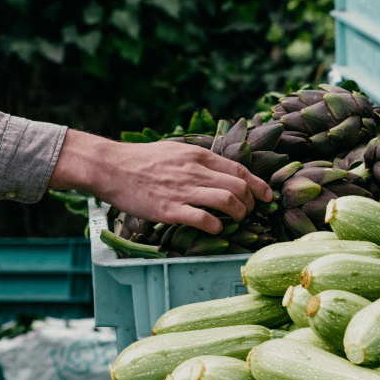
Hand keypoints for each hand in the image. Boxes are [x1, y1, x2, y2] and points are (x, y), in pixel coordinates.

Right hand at [48, 129, 272, 233]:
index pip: (239, 170)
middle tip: (251, 211)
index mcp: (198, 156)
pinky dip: (217, 227)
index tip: (267, 195)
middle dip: (252, 202)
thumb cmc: (142, 159)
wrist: (111, 167)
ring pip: (228, 202)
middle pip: (239, 187)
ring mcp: (183, 191)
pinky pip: (203, 220)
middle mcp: (195, 171)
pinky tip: (217, 230)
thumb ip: (198, 159)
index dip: (258, 184)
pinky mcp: (170, 210)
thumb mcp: (175, 149)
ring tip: (238, 220)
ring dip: (240, 214)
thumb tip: (218, 169)